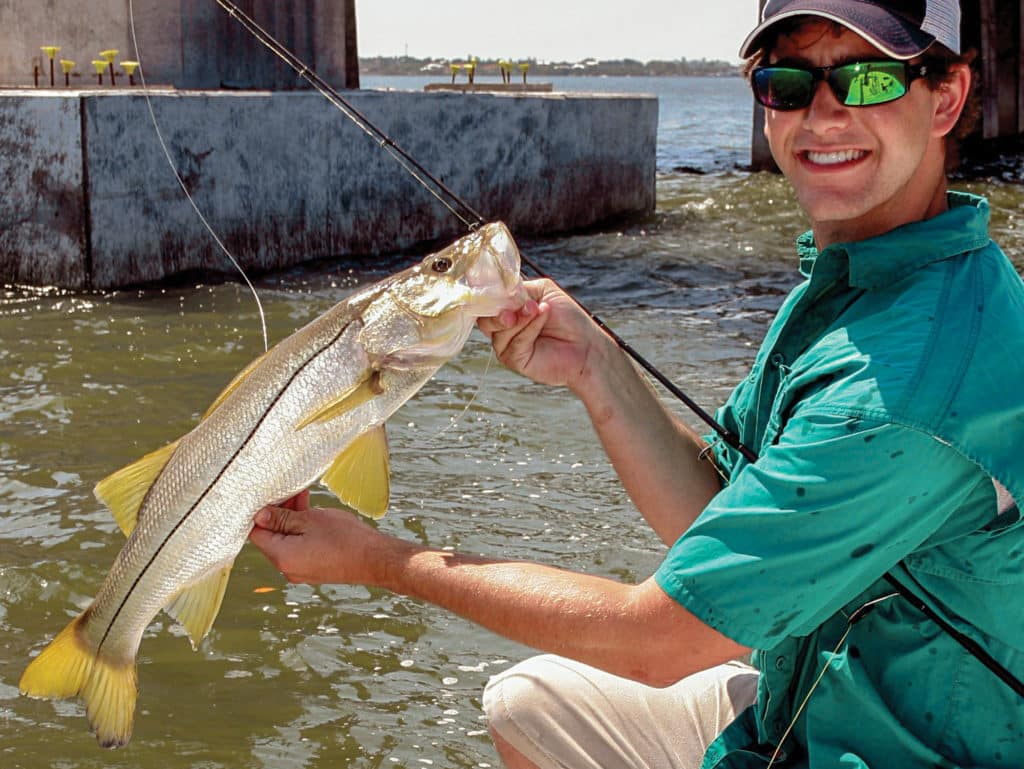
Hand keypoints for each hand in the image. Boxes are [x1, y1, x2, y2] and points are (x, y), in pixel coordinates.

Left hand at [249, 503, 396, 585]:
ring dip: (292, 520)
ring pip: (287, 541)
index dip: (261, 512)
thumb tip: (260, 515)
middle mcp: (287, 568)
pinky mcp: (313, 568)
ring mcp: (301, 570)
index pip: (257, 533)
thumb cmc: (345, 538)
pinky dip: (303, 532)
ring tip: (305, 499)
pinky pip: (300, 548)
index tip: (272, 495)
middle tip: (292, 493)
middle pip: (272, 537)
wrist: (375, 560)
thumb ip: (282, 518)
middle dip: (280, 513)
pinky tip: (314, 515)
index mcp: (282, 557)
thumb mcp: (311, 520)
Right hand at [477, 278, 604, 391]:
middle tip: (522, 303)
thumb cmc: (568, 317)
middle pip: (484, 319)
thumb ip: (519, 289)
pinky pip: (514, 343)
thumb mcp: (542, 291)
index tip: (495, 286)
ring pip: (498, 331)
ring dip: (520, 316)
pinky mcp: (514, 360)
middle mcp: (502, 329)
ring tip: (539, 309)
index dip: (487, 295)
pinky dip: (529, 327)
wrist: (586, 344)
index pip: (485, 303)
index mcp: (506, 311)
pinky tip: (543, 317)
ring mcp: (507, 346)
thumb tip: (499, 290)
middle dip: (499, 309)